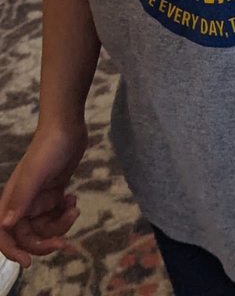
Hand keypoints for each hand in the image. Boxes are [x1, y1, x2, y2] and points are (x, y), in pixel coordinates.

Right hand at [0, 123, 86, 267]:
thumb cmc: (49, 147)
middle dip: (46, 241)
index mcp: (12, 200)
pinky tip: (73, 199)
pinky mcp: (54, 191)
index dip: (12, 251)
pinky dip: (66, 212)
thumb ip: (21, 199)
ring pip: (46, 226)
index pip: (4, 234)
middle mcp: (23, 202)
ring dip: (61, 224)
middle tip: (65, 242)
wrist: (67, 126)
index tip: (28, 262)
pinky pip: (56, 214)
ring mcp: (39, 197)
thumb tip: (6, 225)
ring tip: (74, 208)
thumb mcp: (36, 174)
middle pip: (29, 236)